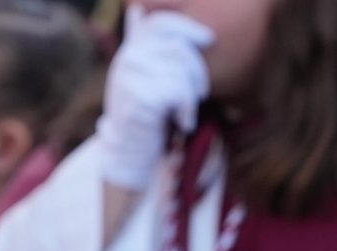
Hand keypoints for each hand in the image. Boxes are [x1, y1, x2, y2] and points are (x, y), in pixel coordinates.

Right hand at [94, 6, 213, 190]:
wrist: (128, 150)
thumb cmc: (144, 114)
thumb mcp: (141, 75)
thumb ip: (144, 46)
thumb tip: (136, 9)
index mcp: (130, 50)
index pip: (161, 23)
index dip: (188, 27)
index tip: (209, 40)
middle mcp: (127, 59)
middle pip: (178, 47)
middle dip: (197, 70)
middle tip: (202, 92)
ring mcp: (132, 78)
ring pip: (181, 72)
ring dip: (192, 96)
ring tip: (186, 111)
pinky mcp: (141, 98)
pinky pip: (179, 94)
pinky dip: (187, 111)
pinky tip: (182, 123)